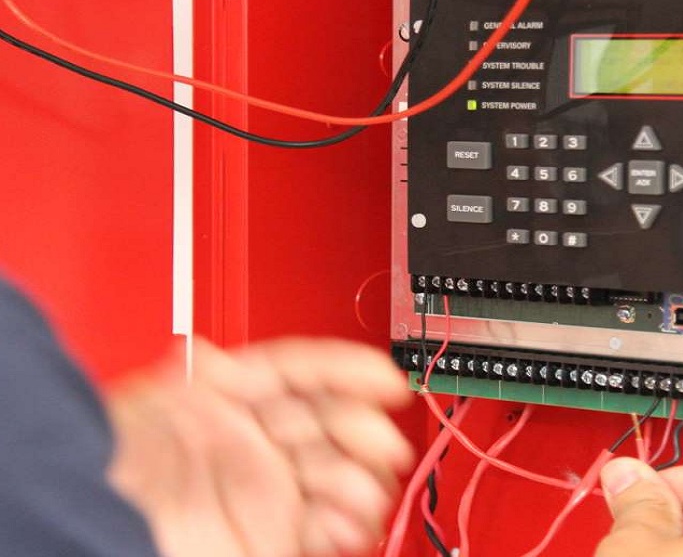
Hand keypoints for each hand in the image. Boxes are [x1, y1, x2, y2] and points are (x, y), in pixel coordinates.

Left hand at [107, 338, 412, 556]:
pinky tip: (347, 524)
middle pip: (334, 423)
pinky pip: (329, 527)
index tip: (383, 378)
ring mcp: (267, 491)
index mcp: (232, 400)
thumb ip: (185, 379)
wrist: (94, 531)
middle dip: (365, 429)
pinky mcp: (274, 537)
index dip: (347, 370)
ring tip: (362, 489)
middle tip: (381, 440)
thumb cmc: (105, 469)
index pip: (303, 374)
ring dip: (364, 479)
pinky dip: (349, 526)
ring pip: (341, 473)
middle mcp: (255, 443)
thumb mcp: (142, 410)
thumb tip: (200, 350)